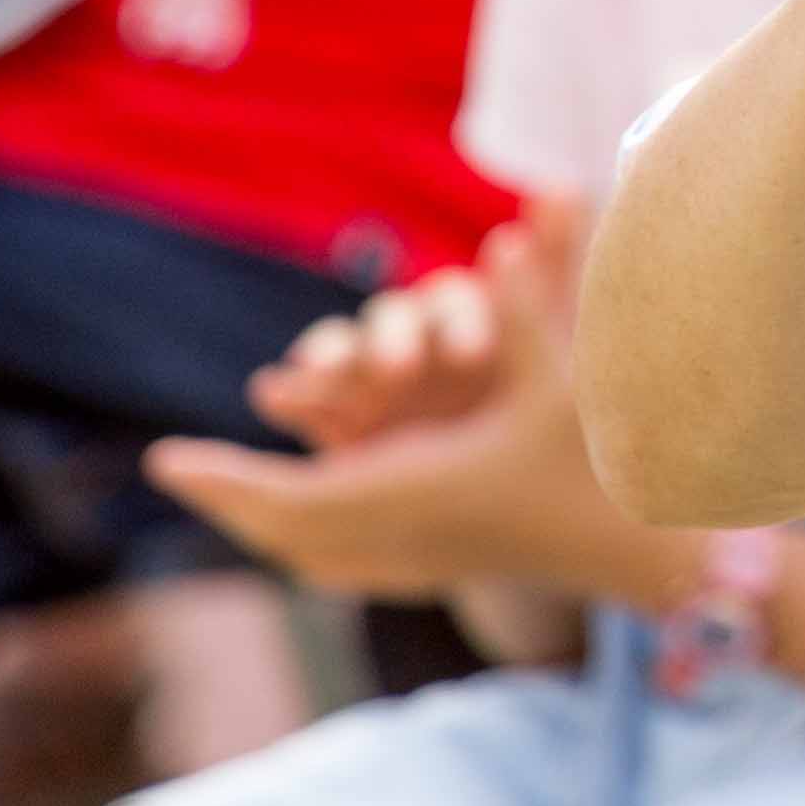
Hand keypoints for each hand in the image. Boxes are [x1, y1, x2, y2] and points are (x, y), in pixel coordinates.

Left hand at [150, 201, 667, 602]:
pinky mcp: (435, 567)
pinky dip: (303, 538)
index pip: (298, 497)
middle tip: (178, 468)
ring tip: (217, 488)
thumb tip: (498, 239)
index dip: (227, 480)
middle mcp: (410, 539)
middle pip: (289, 531)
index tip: (165, 460)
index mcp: (423, 497)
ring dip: (263, 519)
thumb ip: (523, 312)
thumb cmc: (604, 462)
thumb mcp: (564, 383)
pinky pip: (342, 563)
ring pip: (313, 553)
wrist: (639, 555)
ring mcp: (421, 562)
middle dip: (230, 500)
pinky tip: (287, 526)